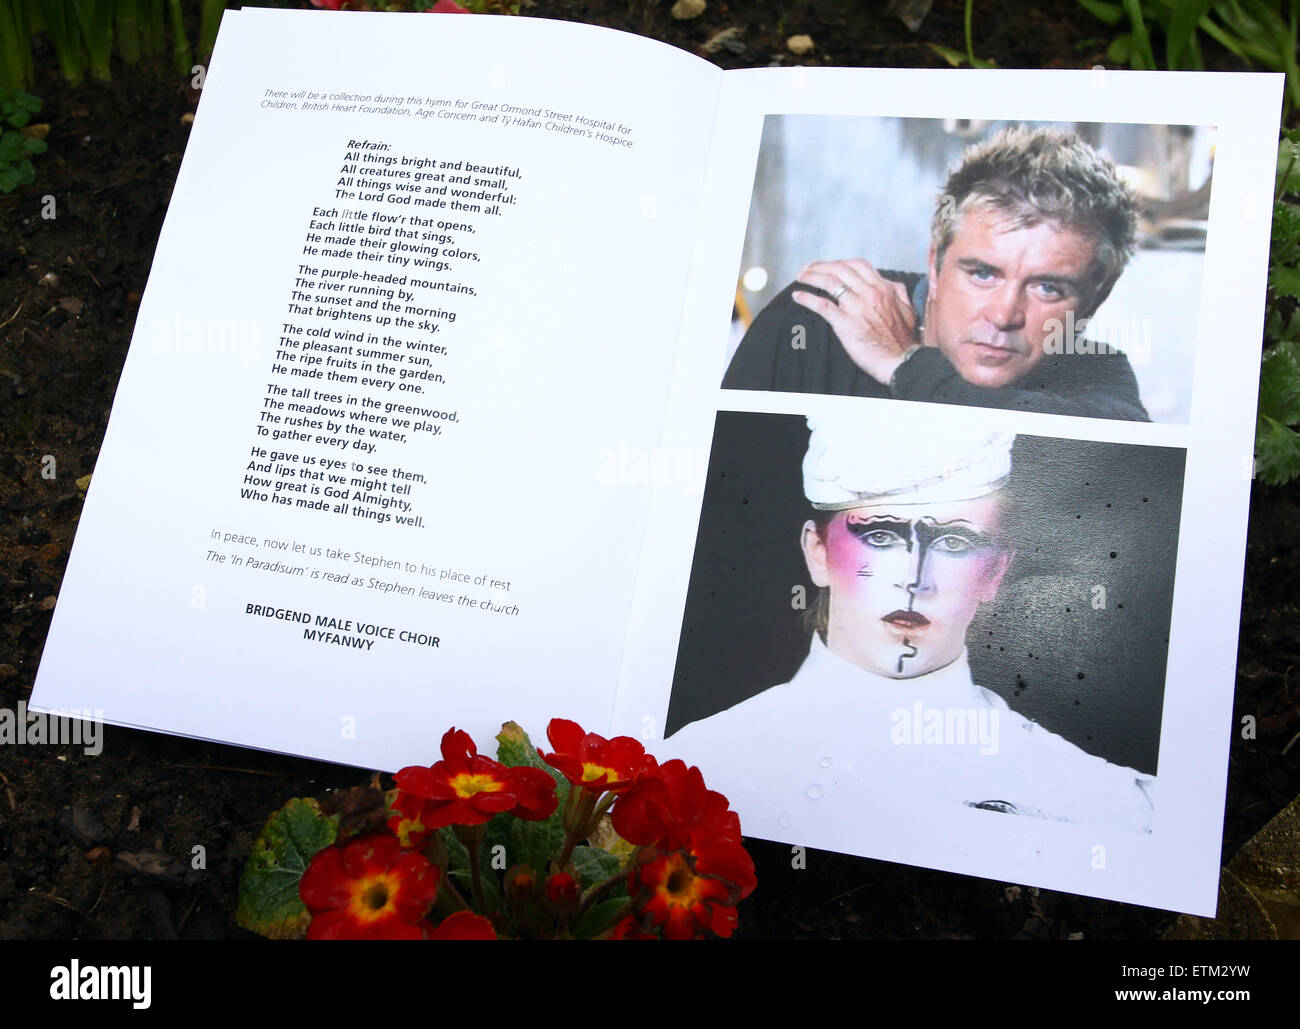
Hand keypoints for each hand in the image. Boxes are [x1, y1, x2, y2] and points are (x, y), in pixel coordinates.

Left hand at [791, 259, 919, 383]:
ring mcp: (857, 308)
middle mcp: (870, 294)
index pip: (856, 265)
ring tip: (800, 277)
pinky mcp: (846, 324)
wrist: (902, 361)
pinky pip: (823, 306)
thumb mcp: (907, 309)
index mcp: (883, 289)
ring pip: (830, 282)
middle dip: (820, 266)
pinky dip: (808, 299)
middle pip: (839, 269)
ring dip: (811, 276)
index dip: (838, 262)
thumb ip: (897, 293)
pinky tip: (798, 296)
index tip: (827, 265)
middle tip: (807, 269)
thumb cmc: (903, 340)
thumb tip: (890, 284)